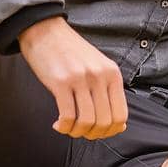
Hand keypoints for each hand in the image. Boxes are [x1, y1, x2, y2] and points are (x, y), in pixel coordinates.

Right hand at [18, 16, 127, 138]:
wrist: (46, 31)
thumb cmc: (71, 52)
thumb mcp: (98, 67)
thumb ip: (108, 91)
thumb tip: (119, 124)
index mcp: (113, 74)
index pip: (121, 115)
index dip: (110, 131)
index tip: (98, 132)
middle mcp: (100, 76)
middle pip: (104, 121)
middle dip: (92, 134)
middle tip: (80, 132)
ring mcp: (81, 79)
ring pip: (87, 121)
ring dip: (77, 132)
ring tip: (68, 128)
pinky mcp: (61, 82)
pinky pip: (67, 115)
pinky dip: (64, 127)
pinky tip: (58, 124)